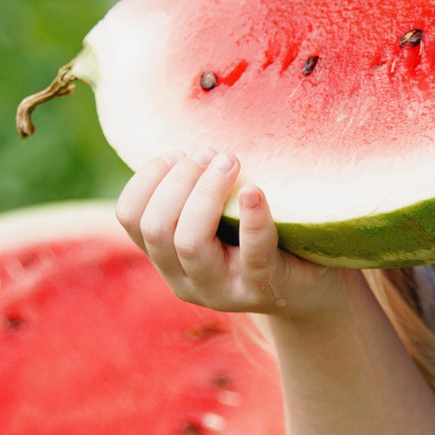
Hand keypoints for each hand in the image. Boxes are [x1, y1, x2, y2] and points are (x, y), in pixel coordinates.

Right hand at [117, 152, 334, 316]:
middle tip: (212, 154)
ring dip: (206, 192)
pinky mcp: (261, 290)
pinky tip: (254, 191)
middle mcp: (183, 280)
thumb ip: (191, 193)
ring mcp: (220, 291)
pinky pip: (252, 255)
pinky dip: (252, 219)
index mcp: (165, 258)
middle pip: (156, 227)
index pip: (129, 217)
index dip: (146, 178)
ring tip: (230, 162)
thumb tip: (184, 143)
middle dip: (179, 181)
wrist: (306, 287)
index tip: (177, 153)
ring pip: (189, 243)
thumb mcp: (216, 220)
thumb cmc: (254, 240)